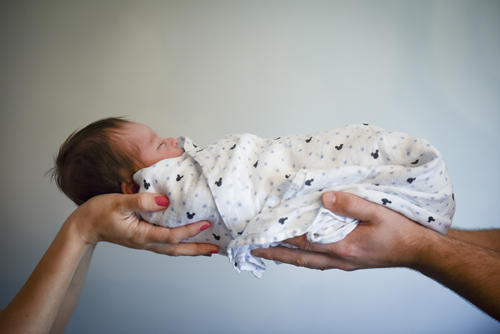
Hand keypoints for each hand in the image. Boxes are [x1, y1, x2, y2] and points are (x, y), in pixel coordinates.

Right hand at [68, 193, 218, 255]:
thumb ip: (141, 200)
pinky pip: (167, 244)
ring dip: (191, 249)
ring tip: (209, 248)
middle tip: (217, 248)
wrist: (84, 226)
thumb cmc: (98, 213)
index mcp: (141, 235)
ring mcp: (145, 242)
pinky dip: (180, 244)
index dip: (190, 231)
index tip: (206, 224)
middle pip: (177, 249)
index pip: (171, 236)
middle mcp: (146, 242)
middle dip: (198, 249)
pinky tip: (188, 240)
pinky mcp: (144, 238)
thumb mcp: (119, 202)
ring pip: (173, 249)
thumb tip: (164, 200)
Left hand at [252, 191, 428, 270]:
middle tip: (255, 249)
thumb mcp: (377, 212)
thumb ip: (349, 204)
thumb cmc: (400, 232)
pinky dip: (304, 258)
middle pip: (299, 258)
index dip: (282, 235)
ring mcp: (344, 263)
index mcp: (344, 246)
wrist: (418, 250)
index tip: (264, 230)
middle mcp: (340, 259)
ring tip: (271, 251)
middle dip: (276, 252)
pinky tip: (300, 253)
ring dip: (287, 257)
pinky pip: (319, 262)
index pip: (304, 241)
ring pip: (308, 262)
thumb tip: (324, 198)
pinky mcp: (349, 262)